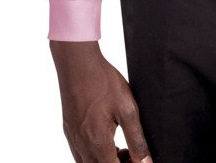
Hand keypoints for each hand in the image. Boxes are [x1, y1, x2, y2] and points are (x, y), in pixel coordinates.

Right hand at [50, 40, 152, 162]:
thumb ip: (136, 138)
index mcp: (98, 143)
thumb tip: (145, 161)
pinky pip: (80, 153)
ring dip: (105, 161)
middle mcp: (82, 146)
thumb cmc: (102, 82)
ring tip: (121, 147)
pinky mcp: (69, 130)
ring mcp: (73, 138)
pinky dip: (94, 153)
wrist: (77, 63)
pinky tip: (105, 137)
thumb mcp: (127, 108)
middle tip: (131, 154)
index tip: (138, 159)